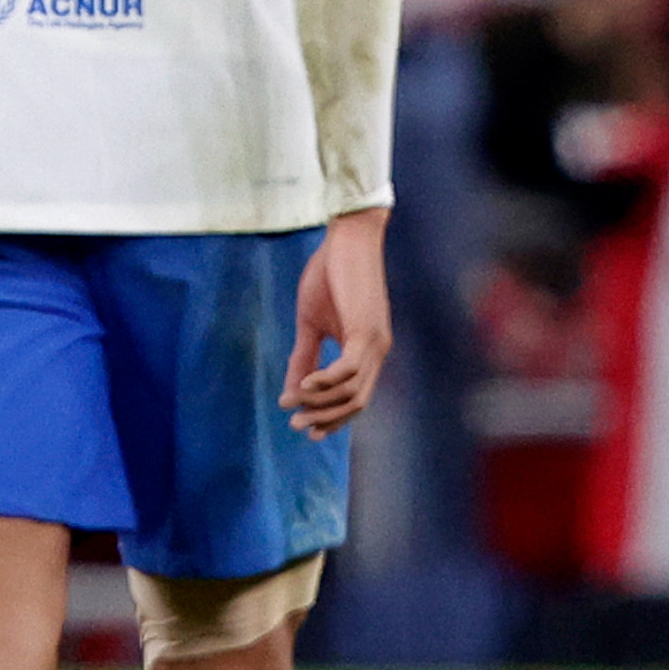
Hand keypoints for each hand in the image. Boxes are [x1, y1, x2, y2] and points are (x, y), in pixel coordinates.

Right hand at [282, 209, 390, 437]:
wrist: (347, 239)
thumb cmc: (329, 276)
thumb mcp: (310, 323)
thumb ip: (303, 357)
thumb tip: (290, 392)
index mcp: (367, 351)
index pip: (355, 399)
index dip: (332, 419)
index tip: (306, 431)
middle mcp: (378, 352)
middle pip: (356, 403)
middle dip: (325, 419)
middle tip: (295, 426)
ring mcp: (375, 343)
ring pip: (352, 391)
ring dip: (320, 403)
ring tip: (292, 403)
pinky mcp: (366, 330)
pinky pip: (347, 369)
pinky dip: (324, 381)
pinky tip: (302, 385)